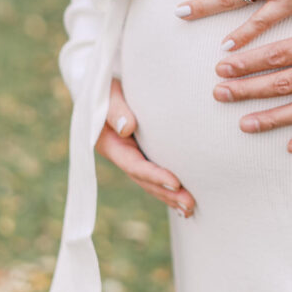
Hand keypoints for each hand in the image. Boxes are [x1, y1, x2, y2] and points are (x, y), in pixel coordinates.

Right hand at [94, 79, 195, 216]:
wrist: (100, 82)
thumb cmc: (107, 85)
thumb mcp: (108, 91)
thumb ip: (116, 109)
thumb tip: (127, 129)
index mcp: (109, 143)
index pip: (134, 164)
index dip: (154, 175)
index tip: (176, 183)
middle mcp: (120, 154)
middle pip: (144, 179)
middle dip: (166, 194)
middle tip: (190, 205)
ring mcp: (130, 155)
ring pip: (149, 181)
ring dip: (169, 196)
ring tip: (191, 209)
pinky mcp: (140, 151)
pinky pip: (154, 172)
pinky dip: (168, 186)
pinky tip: (183, 198)